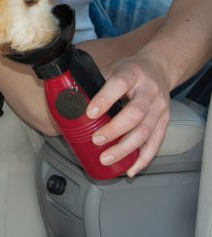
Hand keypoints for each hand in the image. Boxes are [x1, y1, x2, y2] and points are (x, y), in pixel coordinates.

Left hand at [85, 51, 170, 176]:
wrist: (159, 68)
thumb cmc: (130, 70)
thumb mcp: (113, 68)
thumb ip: (95, 82)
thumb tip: (71, 100)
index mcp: (132, 73)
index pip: (119, 84)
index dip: (104, 99)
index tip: (89, 113)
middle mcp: (149, 91)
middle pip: (134, 113)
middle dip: (114, 130)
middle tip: (96, 140)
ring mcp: (159, 108)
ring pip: (145, 132)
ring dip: (125, 149)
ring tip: (107, 158)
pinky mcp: (165, 121)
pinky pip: (156, 143)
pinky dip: (143, 159)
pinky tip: (131, 169)